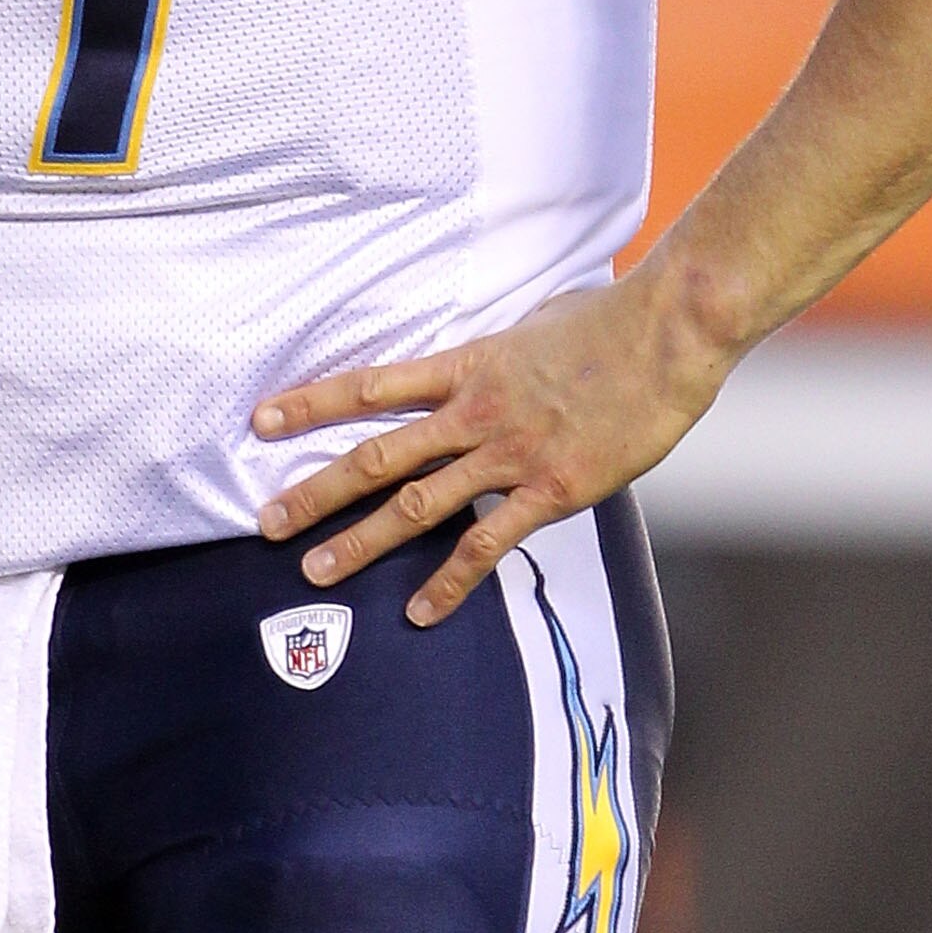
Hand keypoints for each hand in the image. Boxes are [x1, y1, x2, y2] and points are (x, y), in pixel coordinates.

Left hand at [251, 261, 739, 625]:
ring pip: (417, 503)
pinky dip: (449, 582)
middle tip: (265, 521)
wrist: (670, 333)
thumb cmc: (610, 319)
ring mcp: (510, 454)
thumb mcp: (534, 320)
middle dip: (316, 489)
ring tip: (314, 571)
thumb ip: (499, 348)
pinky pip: (487, 544)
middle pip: (377, 454)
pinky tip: (418, 613)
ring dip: (360, 541)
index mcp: (467, 365)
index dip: (312, 403)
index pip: (371, 386)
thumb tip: (486, 353)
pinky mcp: (551, 491)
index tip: (262, 420)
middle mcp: (475, 412)